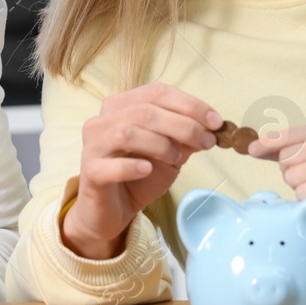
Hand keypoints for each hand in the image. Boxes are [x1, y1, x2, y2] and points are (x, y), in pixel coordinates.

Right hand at [61, 82, 220, 260]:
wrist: (112, 211)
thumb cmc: (138, 176)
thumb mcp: (169, 154)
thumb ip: (185, 138)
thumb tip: (211, 127)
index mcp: (121, 106)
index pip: (157, 92)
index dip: (190, 104)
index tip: (216, 122)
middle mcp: (103, 120)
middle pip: (145, 111)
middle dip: (183, 125)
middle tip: (206, 142)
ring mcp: (93, 146)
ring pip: (127, 132)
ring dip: (160, 144)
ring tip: (177, 159)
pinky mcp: (90, 173)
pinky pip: (109, 166)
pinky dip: (132, 166)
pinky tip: (146, 170)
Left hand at [251, 126, 305, 220]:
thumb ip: (284, 148)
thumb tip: (253, 148)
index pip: (289, 134)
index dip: (268, 142)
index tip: (253, 150)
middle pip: (285, 157)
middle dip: (289, 168)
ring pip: (289, 176)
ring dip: (296, 183)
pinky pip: (298, 191)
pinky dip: (303, 195)